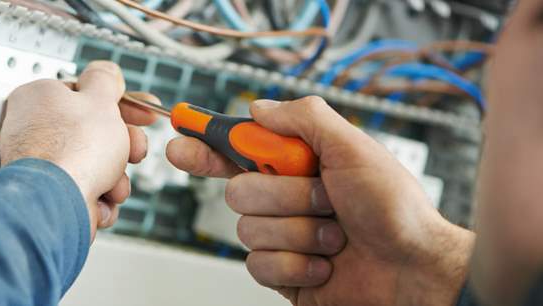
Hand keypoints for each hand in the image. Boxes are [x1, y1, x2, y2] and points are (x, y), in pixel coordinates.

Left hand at [0, 61, 158, 239]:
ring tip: (113, 184)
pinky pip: (85, 191)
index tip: (144, 114)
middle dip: (123, 147)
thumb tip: (106, 71)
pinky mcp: (50, 195)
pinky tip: (99, 201)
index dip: (122, 105)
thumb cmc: (71, 151)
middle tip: (135, 150)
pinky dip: (99, 198)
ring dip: (115, 177)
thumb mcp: (99, 100)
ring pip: (94, 166)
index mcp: (40, 98)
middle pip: (94, 133)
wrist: (56, 205)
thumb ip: (105, 80)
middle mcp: (35, 130)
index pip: (87, 95)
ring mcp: (42, 166)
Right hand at [166, 97, 474, 305]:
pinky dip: (297, 265)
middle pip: (238, 190)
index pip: (237, 148)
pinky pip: (258, 265)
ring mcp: (283, 236)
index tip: (180, 140)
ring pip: (248, 230)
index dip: (206, 143)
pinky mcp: (282, 273)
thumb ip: (303, 119)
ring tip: (335, 235)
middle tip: (325, 198)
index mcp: (298, 163)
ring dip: (299, 232)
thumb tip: (258, 108)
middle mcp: (286, 197)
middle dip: (285, 196)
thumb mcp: (354, 147)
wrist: (414, 271)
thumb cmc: (396, 210)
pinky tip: (326, 264)